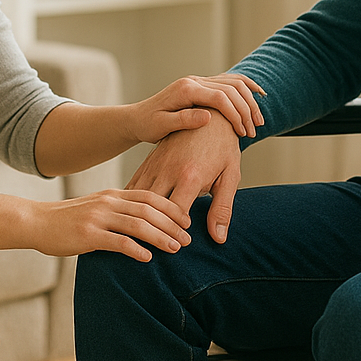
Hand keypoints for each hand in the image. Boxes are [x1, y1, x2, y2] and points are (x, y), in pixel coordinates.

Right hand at [30, 189, 191, 261]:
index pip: (150, 196)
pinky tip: (148, 258)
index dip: (171, 208)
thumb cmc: (67, 219)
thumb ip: (118, 210)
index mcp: (112, 195)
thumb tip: (144, 222)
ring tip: (175, 248)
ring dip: (160, 237)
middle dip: (172, 224)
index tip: (187, 221)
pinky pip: (117, 241)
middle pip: (149, 210)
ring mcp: (98, 218)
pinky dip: (135, 249)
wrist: (36, 221)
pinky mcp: (87, 235)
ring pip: (137, 224)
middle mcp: (108, 202)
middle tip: (188, 239)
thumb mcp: (96, 207)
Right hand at [127, 115, 242, 244]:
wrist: (209, 113)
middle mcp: (168, 171)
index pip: (176, 216)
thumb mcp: (230, 175)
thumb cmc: (223, 146)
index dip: (177, 235)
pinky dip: (132, 202)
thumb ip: (222, 207)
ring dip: (139, 217)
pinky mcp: (149, 160)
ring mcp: (155, 165)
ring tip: (142, 236)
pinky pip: (134, 185)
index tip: (181, 245)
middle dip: (155, 230)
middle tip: (160, 247)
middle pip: (153, 209)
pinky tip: (130, 216)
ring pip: (139, 198)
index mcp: (189, 176)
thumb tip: (218, 238)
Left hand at [129, 73, 264, 142]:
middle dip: (246, 109)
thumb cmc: (148, 125)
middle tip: (254, 130)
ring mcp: (199, 81)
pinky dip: (245, 88)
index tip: (243, 132)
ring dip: (249, 100)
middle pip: (231, 88)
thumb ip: (183, 120)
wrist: (138, 118)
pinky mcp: (202, 86)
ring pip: (233, 83)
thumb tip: (207, 117)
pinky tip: (257, 97)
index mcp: (186, 90)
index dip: (235, 114)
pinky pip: (228, 82)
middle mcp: (194, 81)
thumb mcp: (161, 126)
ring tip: (258, 121)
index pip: (219, 97)